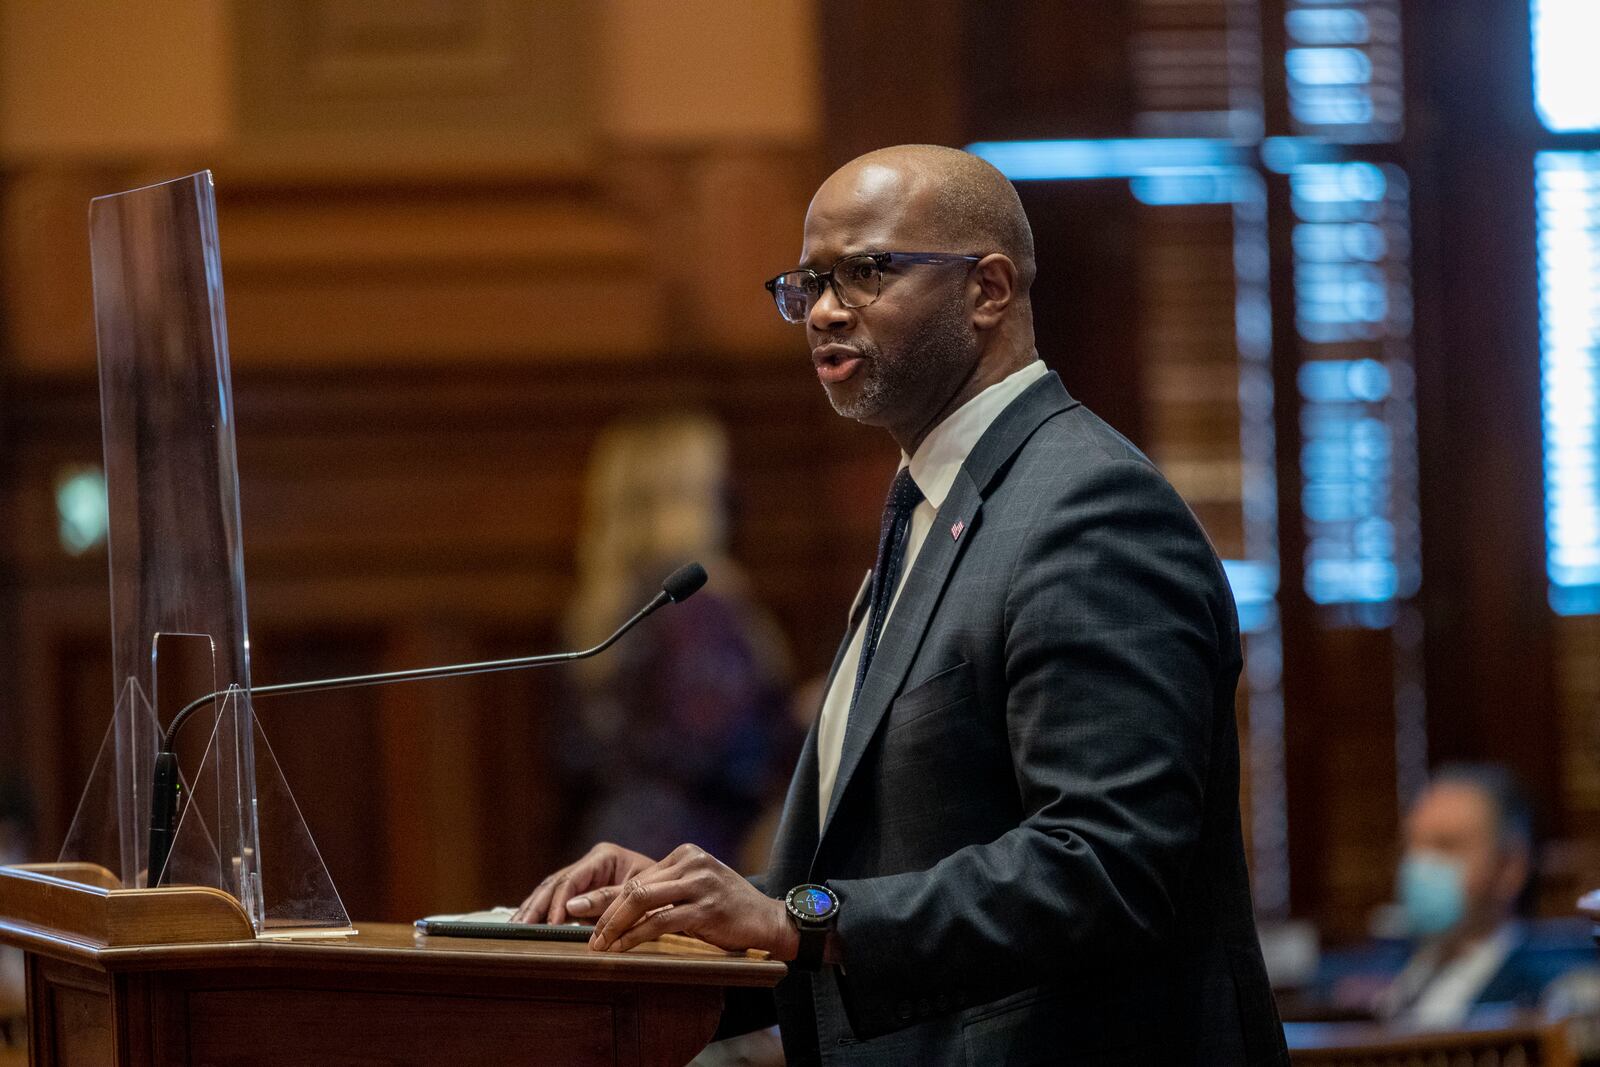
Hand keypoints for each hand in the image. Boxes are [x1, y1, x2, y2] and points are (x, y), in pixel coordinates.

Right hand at [512, 842, 655, 923]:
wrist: (676, 896)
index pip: (572, 879)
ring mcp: (584, 876)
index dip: (558, 903)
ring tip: (513, 927)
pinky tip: (524, 924)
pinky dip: (539, 913)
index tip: (551, 924)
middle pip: (554, 884)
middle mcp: (590, 863)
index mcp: (604, 856)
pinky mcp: (581, 892)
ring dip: (531, 909)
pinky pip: (554, 900)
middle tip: (518, 927)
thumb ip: (607, 899)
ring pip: (549, 891)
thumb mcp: (639, 895)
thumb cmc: (663, 894)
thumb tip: (571, 908)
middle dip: (536, 906)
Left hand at [587, 843, 798, 958]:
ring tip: (600, 944)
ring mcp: (699, 883)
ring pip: (642, 901)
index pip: (638, 877)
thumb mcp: (697, 890)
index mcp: (686, 854)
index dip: (609, 899)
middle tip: (585, 931)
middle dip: (605, 911)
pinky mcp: (706, 907)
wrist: (770, 920)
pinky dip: (636, 936)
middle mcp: (692, 862)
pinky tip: (623, 948)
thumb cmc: (730, 909)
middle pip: (635, 886)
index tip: (587, 916)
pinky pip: (660, 921)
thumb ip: (666, 891)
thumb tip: (622, 907)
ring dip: (615, 925)